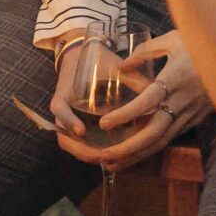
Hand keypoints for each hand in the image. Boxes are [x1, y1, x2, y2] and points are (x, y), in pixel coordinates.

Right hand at [46, 30, 175, 168]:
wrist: (81, 55)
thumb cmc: (97, 60)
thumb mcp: (112, 66)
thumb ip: (131, 78)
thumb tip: (155, 91)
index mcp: (66, 91)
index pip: (59, 109)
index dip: (69, 121)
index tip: (82, 131)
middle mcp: (63, 108)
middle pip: (62, 136)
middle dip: (81, 150)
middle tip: (103, 156)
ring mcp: (67, 118)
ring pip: (68, 143)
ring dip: (85, 154)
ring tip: (108, 160)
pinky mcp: (73, 123)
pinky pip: (74, 142)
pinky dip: (86, 151)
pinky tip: (106, 156)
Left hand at [91, 29, 210, 166]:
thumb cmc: (200, 45)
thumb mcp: (172, 40)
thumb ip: (144, 52)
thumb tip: (121, 67)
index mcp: (176, 78)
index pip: (149, 101)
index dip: (127, 114)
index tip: (104, 123)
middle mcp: (184, 100)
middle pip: (155, 131)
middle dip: (128, 148)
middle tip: (103, 156)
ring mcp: (192, 113)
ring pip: (163, 140)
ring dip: (137, 155)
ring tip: (112, 164)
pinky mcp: (196, 120)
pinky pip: (171, 138)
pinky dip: (151, 149)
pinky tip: (133, 155)